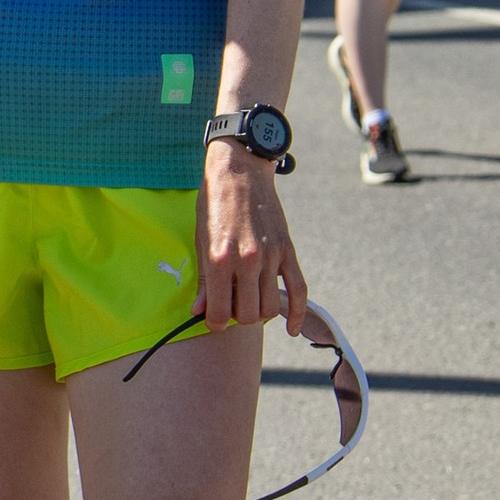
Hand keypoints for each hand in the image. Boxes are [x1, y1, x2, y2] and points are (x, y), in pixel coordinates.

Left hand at [199, 146, 306, 334]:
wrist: (239, 171)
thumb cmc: (214, 204)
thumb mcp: (200, 240)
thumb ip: (204, 279)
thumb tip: (200, 311)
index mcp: (220, 260)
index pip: (221, 314)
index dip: (215, 323)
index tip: (213, 319)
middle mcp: (247, 261)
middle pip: (249, 315)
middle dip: (238, 317)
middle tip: (230, 304)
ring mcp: (270, 256)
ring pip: (271, 308)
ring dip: (260, 313)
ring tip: (249, 300)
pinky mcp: (287, 250)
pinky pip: (299, 290)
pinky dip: (297, 315)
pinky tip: (290, 328)